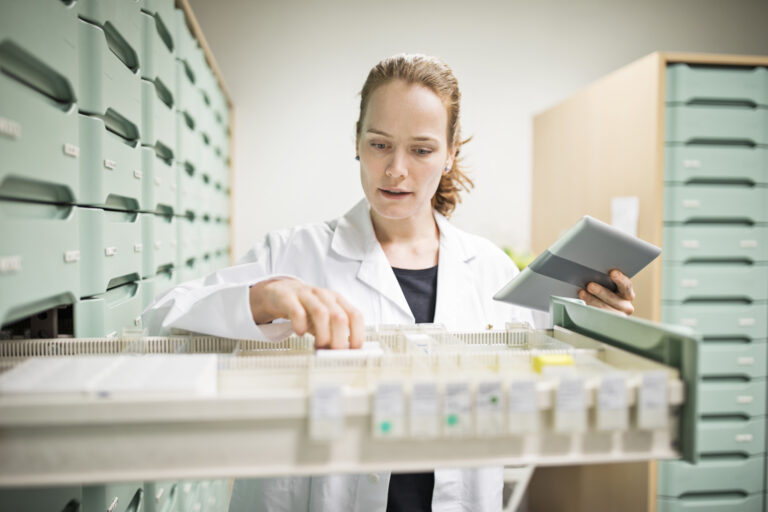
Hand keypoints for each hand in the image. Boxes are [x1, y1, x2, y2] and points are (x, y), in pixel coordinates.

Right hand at [249, 277, 364, 348]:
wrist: (280, 293)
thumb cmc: (306, 309)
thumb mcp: (324, 319)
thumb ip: (334, 333)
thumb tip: (343, 354)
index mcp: (337, 300)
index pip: (355, 315)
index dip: (357, 334)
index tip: (353, 351)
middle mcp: (324, 296)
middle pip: (339, 317)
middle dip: (339, 339)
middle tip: (333, 353)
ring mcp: (306, 295)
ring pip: (321, 313)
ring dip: (322, 334)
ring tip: (318, 347)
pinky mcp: (288, 298)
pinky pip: (296, 311)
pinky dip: (300, 324)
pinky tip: (300, 333)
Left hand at [578, 270, 634, 315]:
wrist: (605, 314)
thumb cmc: (605, 297)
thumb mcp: (609, 289)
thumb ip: (606, 283)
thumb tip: (593, 274)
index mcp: (627, 294)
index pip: (626, 285)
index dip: (620, 279)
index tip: (612, 273)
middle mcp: (626, 306)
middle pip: (614, 298)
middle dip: (601, 291)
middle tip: (590, 285)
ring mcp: (618, 316)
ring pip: (605, 309)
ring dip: (592, 300)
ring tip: (582, 294)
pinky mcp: (608, 323)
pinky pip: (598, 317)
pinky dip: (589, 309)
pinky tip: (582, 304)